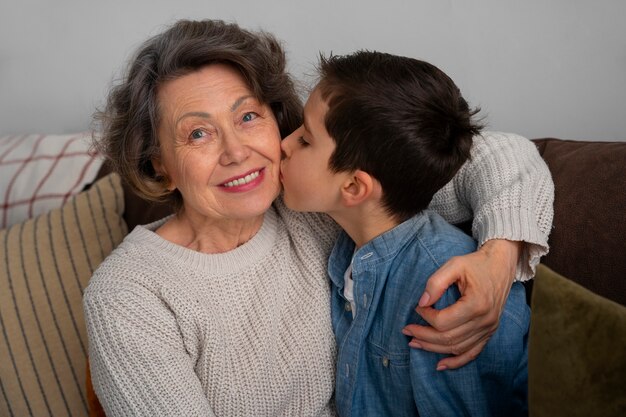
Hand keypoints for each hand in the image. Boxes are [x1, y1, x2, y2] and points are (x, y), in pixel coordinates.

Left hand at [402, 239, 520, 369]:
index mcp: (477, 304)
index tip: (418, 307)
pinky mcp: (489, 332)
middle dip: (424, 336)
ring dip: (434, 348)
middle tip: (406, 330)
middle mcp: (485, 320)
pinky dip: (456, 361)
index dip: (426, 317)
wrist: (500, 265)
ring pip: (457, 348)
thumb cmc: (475, 264)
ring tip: (415, 343)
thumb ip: (435, 282)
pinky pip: (472, 353)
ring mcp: (489, 329)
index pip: (444, 321)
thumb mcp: (453, 265)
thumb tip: (422, 302)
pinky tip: (441, 364)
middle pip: (448, 338)